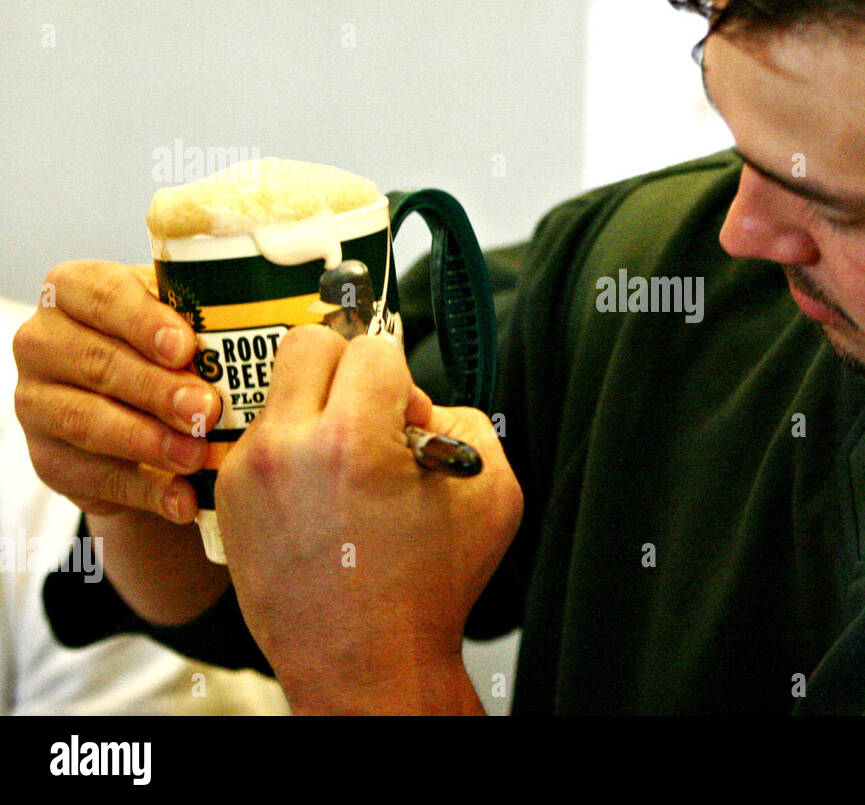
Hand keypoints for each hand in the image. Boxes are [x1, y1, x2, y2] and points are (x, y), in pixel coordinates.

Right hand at [12, 261, 223, 521]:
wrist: (150, 420)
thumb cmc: (176, 355)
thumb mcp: (188, 324)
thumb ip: (211, 318)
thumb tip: (285, 328)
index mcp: (75, 291)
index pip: (101, 295)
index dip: (142, 320)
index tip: (185, 347)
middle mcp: (45, 342)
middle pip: (98, 362)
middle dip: (157, 389)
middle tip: (207, 409)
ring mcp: (37, 402)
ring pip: (88, 421)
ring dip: (149, 441)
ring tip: (198, 456)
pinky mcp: (49, 459)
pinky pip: (94, 476)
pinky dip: (145, 490)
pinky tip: (183, 499)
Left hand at [214, 324, 522, 713]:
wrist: (368, 664)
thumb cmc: (431, 587)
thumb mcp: (493, 492)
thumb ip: (464, 421)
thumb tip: (420, 403)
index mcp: (354, 438)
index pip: (373, 347)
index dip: (403, 379)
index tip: (409, 418)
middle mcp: (289, 446)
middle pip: (307, 343)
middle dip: (348, 367)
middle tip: (371, 413)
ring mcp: (249, 471)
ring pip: (279, 389)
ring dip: (317, 408)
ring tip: (345, 464)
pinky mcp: (230, 498)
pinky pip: (261, 437)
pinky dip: (292, 449)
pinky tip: (319, 495)